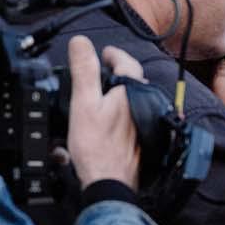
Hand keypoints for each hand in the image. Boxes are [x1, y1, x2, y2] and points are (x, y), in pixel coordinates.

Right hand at [66, 36, 144, 190]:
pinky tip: (111, 119)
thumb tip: (80, 43)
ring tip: (104, 93)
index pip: (126, 62)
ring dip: (121, 93)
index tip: (104, 53)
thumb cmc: (97, 147)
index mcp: (130, 91)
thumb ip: (84, 70)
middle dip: (118, 72)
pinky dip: (123, 111)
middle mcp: (143, 104)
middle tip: (103, 70)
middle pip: (132, 80)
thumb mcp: (84, 102)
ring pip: (134, 99)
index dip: (113, 54)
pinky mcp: (142, 137)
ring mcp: (144, 122)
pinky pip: (133, 116)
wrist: (109, 181)